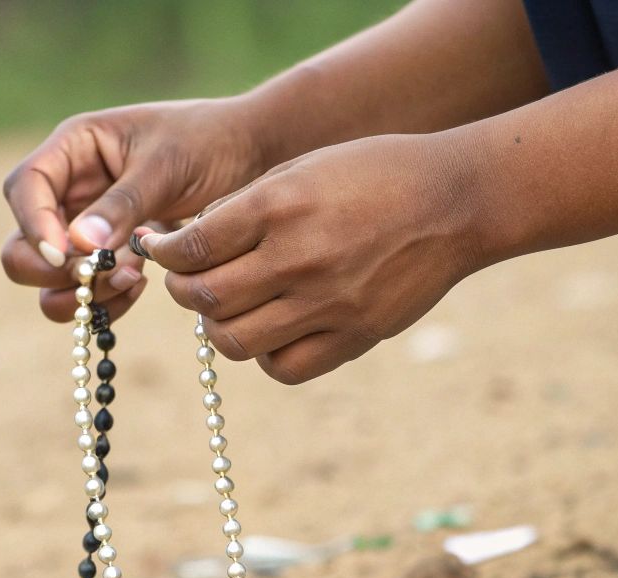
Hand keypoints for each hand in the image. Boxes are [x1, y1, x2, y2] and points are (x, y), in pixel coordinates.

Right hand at [0, 98, 271, 321]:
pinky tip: (140, 284)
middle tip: (93, 276)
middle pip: (21, 244)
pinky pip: (85, 295)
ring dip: (79, 293)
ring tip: (130, 279)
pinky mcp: (107, 258)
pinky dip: (105, 301)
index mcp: (73, 149)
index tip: (66, 256)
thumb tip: (78, 245)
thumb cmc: (208, 141)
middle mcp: (69, 191)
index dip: (34, 225)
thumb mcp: (166, 165)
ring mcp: (85, 229)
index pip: (24, 187)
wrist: (248, 157)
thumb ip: (122, 204)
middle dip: (50, 270)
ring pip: (49, 280)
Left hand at [138, 133, 486, 383]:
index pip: (193, 248)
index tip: (162, 251)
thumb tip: (183, 247)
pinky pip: (283, 368)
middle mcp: (301, 257)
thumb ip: (241, 208)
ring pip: (235, 341)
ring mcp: (328, 304)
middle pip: (207, 298)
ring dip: (218, 326)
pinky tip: (269, 330)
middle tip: (187, 281)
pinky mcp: (354, 337)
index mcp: (281, 205)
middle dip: (183, 291)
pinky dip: (263, 354)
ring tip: (226, 307)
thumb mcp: (300, 169)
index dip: (165, 254)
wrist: (455, 201)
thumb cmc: (371, 175)